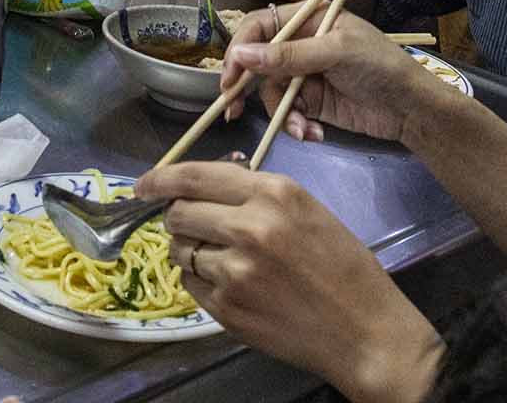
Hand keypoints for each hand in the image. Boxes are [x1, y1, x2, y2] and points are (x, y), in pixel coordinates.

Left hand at [134, 163, 441, 402]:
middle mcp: (249, 225)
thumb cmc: (342, 266)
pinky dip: (201, 281)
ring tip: (223, 259)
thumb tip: (204, 190)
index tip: (143, 185)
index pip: (196, 175)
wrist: (363, 331)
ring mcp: (234, 269)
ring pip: (181, 250)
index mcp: (274, 192)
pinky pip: (191, 284)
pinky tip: (231, 285)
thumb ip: (256, 195)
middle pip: (179, 212)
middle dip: (179, 218)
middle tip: (195, 227)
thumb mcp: (306, 210)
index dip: (161, 178)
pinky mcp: (227, 307)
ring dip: (190, 251)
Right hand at [218, 5, 445, 145]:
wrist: (411, 108)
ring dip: (281, 113)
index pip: (261, 26)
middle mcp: (301, 43)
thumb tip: (241, 54)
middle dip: (245, 86)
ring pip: (270, 92)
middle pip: (258, 60)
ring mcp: (304, 74)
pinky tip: (313, 134)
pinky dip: (295, 125)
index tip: (230, 74)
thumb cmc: (379, 65)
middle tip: (231, 109)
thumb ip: (288, 55)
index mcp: (308, 18)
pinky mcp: (311, 103)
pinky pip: (287, 112)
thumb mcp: (335, 53)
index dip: (240, 47)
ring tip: (302, 128)